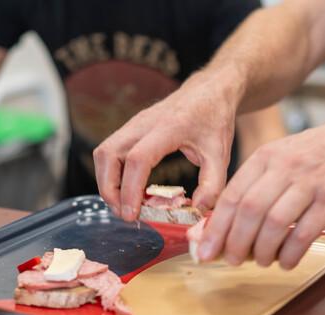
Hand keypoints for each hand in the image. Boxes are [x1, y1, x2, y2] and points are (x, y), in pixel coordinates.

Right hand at [94, 74, 240, 220]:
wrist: (210, 90)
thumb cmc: (215, 119)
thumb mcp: (221, 154)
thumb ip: (212, 184)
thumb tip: (197, 211)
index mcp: (168, 128)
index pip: (137, 159)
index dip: (129, 189)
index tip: (132, 214)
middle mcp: (144, 123)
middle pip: (108, 154)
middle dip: (108, 189)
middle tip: (123, 214)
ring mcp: (134, 123)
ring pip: (103, 153)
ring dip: (106, 182)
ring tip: (122, 205)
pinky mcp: (131, 128)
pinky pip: (110, 151)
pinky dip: (112, 173)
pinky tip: (128, 190)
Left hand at [197, 109, 324, 268]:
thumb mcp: (285, 155)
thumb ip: (259, 183)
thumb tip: (229, 221)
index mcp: (267, 156)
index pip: (232, 195)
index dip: (216, 227)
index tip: (205, 249)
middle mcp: (285, 167)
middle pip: (248, 211)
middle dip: (234, 242)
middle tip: (230, 260)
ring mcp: (311, 183)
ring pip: (274, 223)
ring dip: (262, 250)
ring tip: (260, 261)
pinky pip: (304, 232)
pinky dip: (291, 253)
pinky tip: (286, 261)